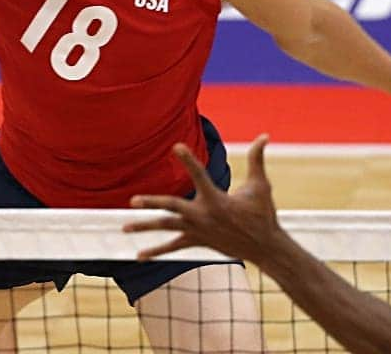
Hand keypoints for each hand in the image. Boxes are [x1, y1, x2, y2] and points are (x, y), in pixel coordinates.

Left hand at [123, 134, 280, 264]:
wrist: (266, 248)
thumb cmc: (263, 214)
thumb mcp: (261, 185)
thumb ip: (257, 159)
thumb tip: (265, 135)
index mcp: (216, 199)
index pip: (199, 175)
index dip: (188, 160)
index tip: (176, 146)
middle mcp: (203, 215)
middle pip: (172, 207)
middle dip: (152, 203)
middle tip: (133, 200)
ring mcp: (198, 230)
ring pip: (167, 227)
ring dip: (145, 226)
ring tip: (124, 227)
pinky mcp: (197, 241)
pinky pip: (173, 247)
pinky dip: (156, 251)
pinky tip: (139, 256)